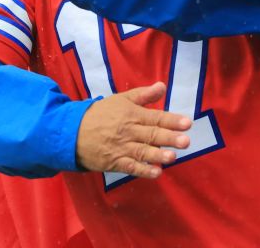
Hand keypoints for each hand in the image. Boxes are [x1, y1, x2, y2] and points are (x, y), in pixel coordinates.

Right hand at [75, 82, 192, 179]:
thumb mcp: (120, 100)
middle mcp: (128, 131)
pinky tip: (156, 173)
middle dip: (169, 138)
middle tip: (186, 141)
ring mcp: (121, 148)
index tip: (187, 123)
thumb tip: (162, 86)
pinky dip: (143, 171)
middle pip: (151, 135)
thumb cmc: (100, 114)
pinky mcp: (115, 162)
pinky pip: (131, 167)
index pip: (155, 117)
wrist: (72, 132)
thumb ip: (143, 95)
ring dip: (158, 155)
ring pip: (142, 152)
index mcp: (131, 114)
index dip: (172, 120)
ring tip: (172, 157)